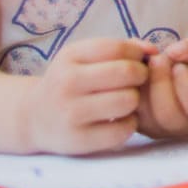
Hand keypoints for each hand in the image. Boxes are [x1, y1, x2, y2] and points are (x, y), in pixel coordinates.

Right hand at [22, 37, 153, 154]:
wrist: (34, 117)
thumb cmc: (70, 82)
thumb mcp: (84, 57)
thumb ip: (121, 48)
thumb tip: (153, 50)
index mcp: (70, 57)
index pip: (118, 48)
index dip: (137, 54)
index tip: (136, 62)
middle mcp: (67, 83)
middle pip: (127, 72)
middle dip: (141, 76)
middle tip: (135, 82)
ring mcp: (70, 113)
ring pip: (128, 101)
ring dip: (135, 101)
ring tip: (125, 101)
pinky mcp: (78, 140)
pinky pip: (123, 129)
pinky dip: (129, 125)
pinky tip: (118, 120)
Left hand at [136, 35, 187, 138]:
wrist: (187, 78)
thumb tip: (173, 52)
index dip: (187, 84)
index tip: (179, 66)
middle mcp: (182, 124)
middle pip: (168, 113)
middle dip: (160, 82)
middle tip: (158, 59)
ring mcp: (158, 128)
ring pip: (146, 113)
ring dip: (144, 85)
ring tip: (148, 64)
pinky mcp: (137, 123)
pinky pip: (129, 111)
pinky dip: (129, 89)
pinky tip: (137, 73)